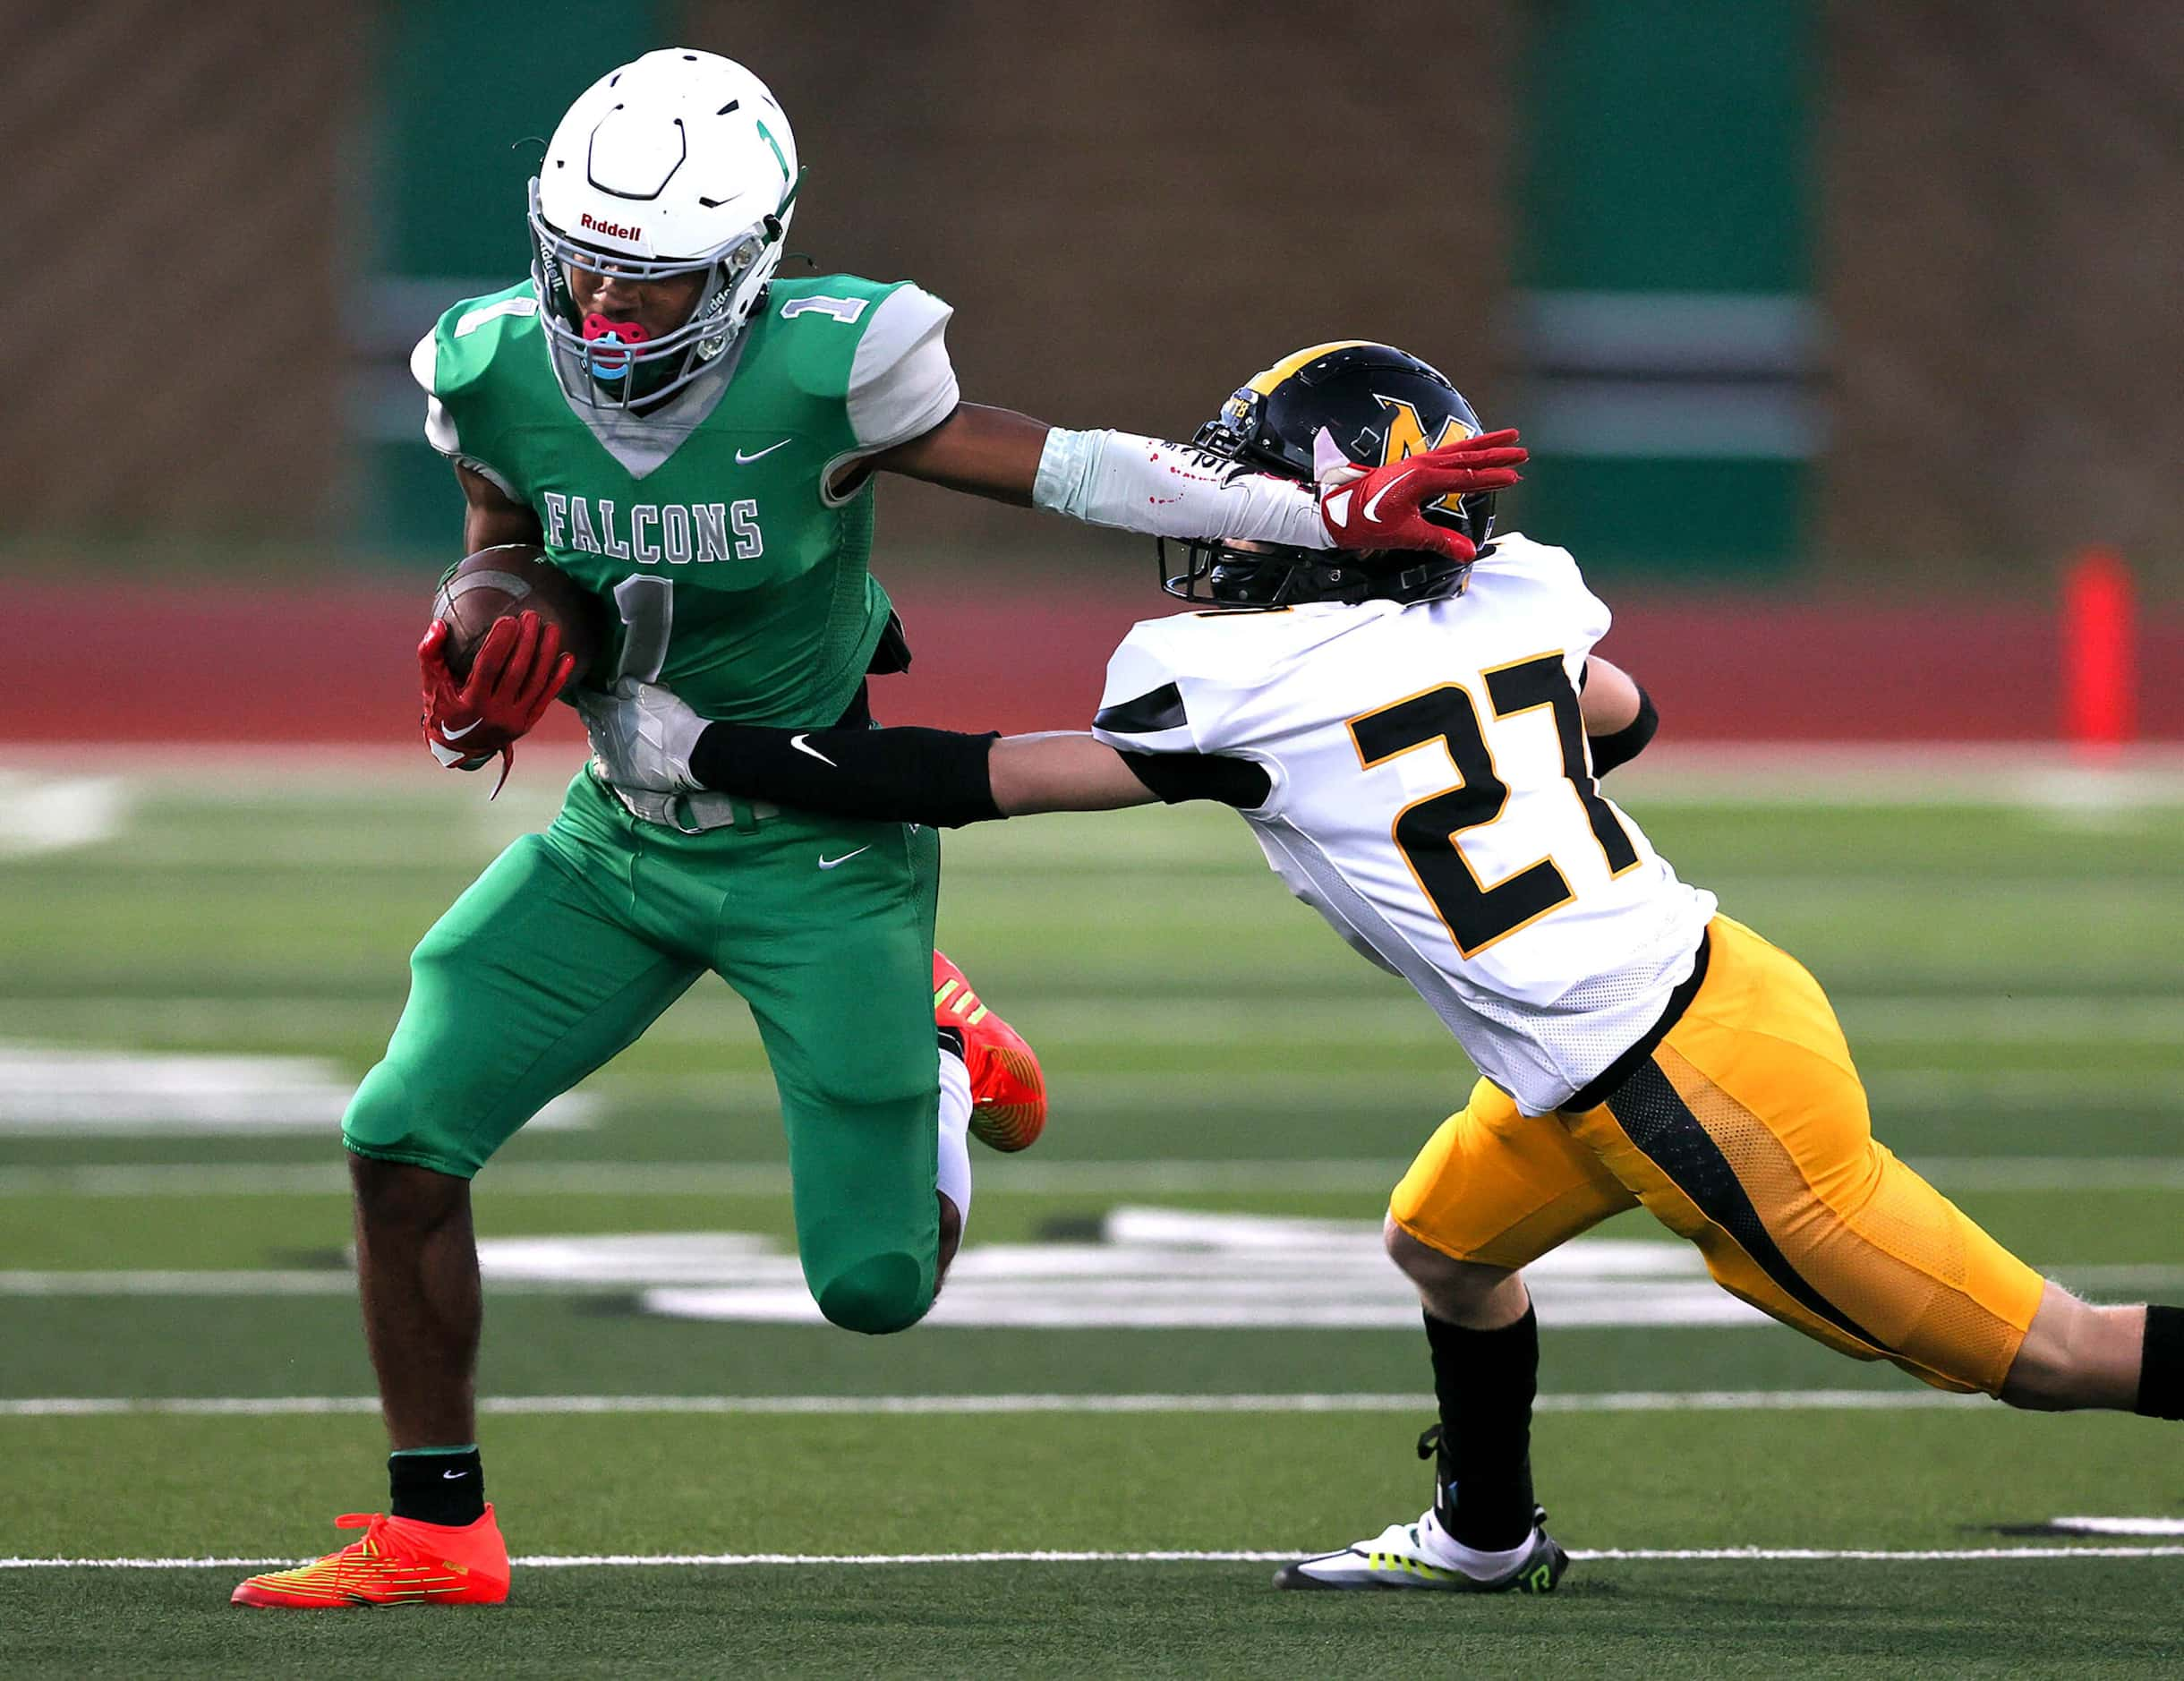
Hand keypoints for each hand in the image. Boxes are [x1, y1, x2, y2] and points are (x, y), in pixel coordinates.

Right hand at [419, 611, 572, 796]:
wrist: (457, 746)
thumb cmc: (442, 707)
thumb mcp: (431, 682)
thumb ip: (430, 652)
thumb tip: (439, 625)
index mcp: (470, 702)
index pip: (489, 667)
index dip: (500, 643)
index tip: (509, 619)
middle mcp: (495, 714)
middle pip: (517, 671)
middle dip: (527, 641)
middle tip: (532, 616)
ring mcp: (514, 720)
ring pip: (535, 683)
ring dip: (546, 654)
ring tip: (551, 628)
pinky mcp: (527, 723)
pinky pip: (546, 698)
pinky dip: (558, 678)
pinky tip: (567, 657)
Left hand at [576, 678, 705, 793]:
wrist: (687, 752)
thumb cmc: (672, 720)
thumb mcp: (651, 692)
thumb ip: (628, 685)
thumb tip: (616, 684)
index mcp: (610, 711)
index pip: (589, 699)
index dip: (585, 694)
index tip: (583, 691)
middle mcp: (604, 733)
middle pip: (589, 720)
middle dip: (587, 712)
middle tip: (587, 708)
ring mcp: (609, 755)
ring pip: (594, 742)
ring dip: (595, 733)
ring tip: (598, 730)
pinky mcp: (618, 774)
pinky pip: (601, 767)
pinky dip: (601, 760)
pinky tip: (605, 758)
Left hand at [1317, 428, 1526, 560]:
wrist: (1332, 511)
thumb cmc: (1363, 522)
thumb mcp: (1404, 534)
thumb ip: (1439, 541)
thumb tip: (1468, 552)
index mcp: (1421, 478)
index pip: (1465, 476)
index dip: (1491, 477)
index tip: (1514, 477)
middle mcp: (1420, 465)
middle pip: (1467, 456)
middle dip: (1496, 452)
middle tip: (1522, 450)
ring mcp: (1415, 463)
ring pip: (1457, 451)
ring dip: (1484, 445)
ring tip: (1508, 437)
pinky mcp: (1409, 467)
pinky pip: (1444, 454)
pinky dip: (1464, 450)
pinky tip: (1472, 449)